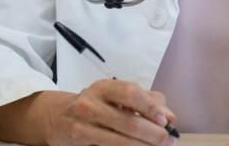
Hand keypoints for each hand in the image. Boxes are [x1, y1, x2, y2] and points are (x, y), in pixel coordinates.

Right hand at [46, 80, 177, 145]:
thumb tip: (170, 117)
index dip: (151, 107)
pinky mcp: (80, 141)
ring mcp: (83, 124)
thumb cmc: (95, 104)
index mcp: (104, 87)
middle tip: (168, 139)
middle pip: (128, 121)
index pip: (131, 93)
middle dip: (153, 134)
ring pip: (119, 140)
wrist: (57, 117)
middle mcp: (91, 103)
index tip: (166, 120)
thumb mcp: (116, 95)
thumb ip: (146, 101)